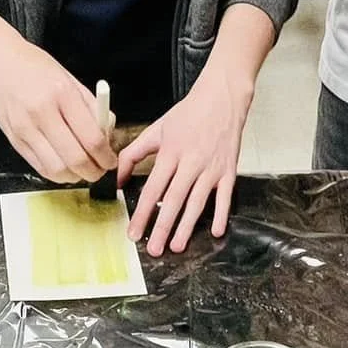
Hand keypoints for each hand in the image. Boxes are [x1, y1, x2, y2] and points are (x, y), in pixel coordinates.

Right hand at [0, 37, 114, 182]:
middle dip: (94, 172)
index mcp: (62, 94)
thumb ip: (91, 108)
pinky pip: (40, 167)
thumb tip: (107, 134)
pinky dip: (56, 173)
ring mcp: (25, 129)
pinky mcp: (14, 140)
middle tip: (100, 170)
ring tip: (82, 169)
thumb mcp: (70, 79)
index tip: (111, 160)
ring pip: (57, 170)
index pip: (92, 138)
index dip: (106, 156)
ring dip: (75, 176)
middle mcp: (42, 113)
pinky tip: (64, 165)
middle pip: (75, 159)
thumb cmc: (34, 66)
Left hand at [118, 67, 250, 255]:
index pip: (153, 189)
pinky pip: (225, 197)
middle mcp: (191, 162)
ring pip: (197, 202)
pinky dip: (220, 214)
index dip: (142, 213)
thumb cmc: (188, 114)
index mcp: (171, 152)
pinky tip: (215, 231)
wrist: (222, 98)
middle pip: (174, 200)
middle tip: (154, 249)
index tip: (134, 232)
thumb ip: (133, 154)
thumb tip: (119, 179)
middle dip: (162, 227)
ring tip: (177, 246)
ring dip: (187, 227)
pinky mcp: (228, 171)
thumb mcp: (156, 129)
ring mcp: (212, 168)